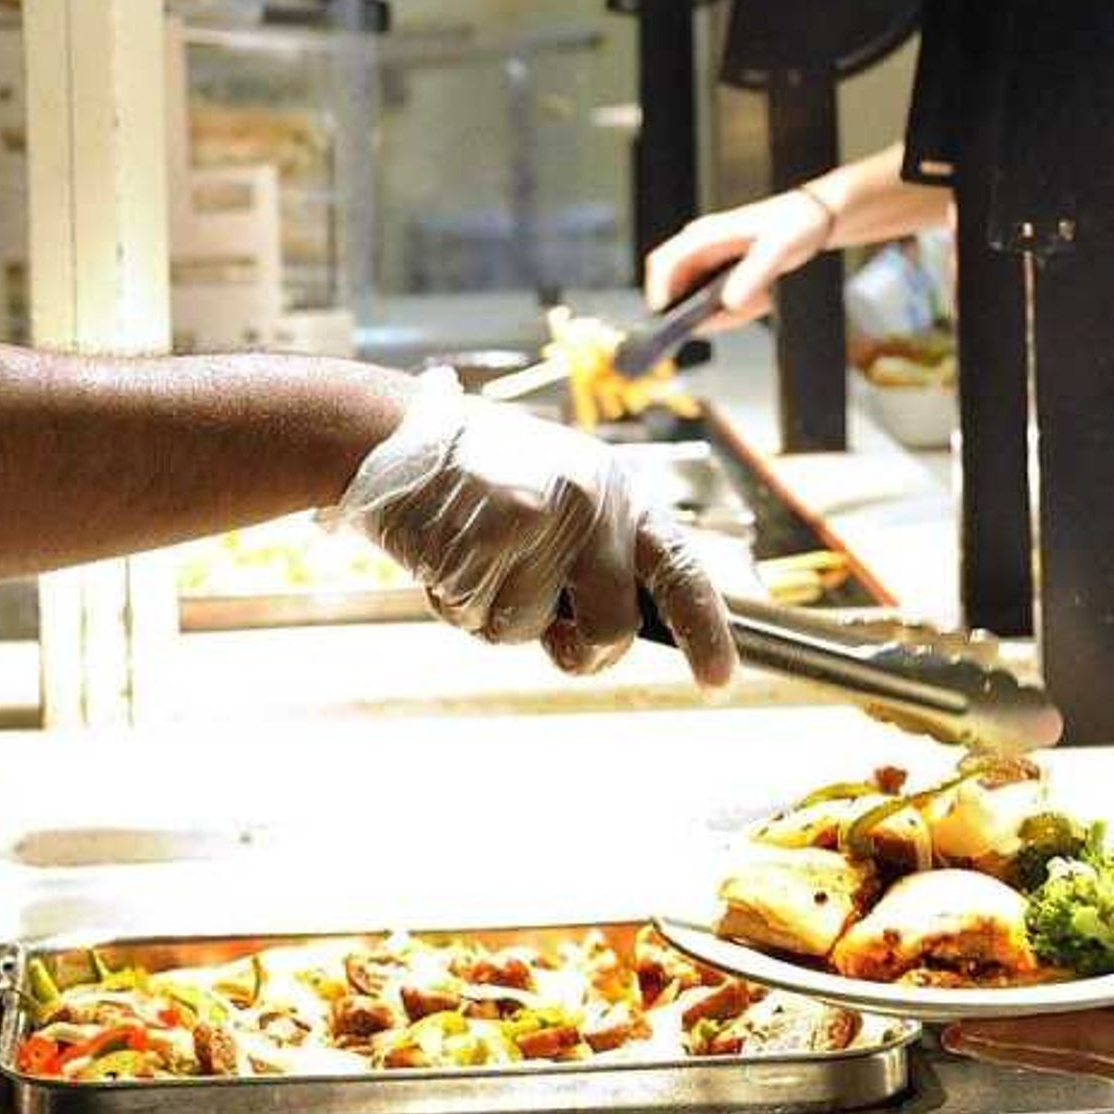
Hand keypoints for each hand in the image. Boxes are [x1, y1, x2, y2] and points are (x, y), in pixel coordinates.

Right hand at [329, 368, 737, 684]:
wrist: (393, 435)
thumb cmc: (480, 476)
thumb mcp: (561, 493)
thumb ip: (596, 553)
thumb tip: (613, 632)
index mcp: (617, 492)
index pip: (679, 566)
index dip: (705, 629)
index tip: (719, 679)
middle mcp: (589, 503)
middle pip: (612, 627)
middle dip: (581, 649)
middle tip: (550, 631)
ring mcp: (540, 521)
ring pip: (531, 632)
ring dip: (496, 616)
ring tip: (476, 559)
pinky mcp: (487, 540)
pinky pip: (478, 619)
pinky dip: (455, 605)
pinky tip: (446, 555)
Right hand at [641, 187, 835, 330]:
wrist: (814, 221)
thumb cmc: (794, 224)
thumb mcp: (778, 249)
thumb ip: (755, 274)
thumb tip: (730, 302)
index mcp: (705, 236)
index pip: (663, 263)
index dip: (659, 292)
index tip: (667, 319)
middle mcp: (702, 250)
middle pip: (677, 289)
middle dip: (692, 311)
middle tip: (721, 323)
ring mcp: (712, 265)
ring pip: (700, 301)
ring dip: (721, 313)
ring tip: (759, 301)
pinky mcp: (725, 277)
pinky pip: (720, 305)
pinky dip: (735, 312)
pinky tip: (762, 301)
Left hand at [943, 880, 1113, 1095]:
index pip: (1082, 1040)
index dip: (1021, 1032)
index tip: (970, 1028)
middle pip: (1076, 1057)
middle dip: (1014, 1047)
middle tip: (953, 1037)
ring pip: (1091, 1051)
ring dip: (1038, 1039)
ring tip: (989, 1029)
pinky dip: (1074, 1025)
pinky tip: (1054, 1011)